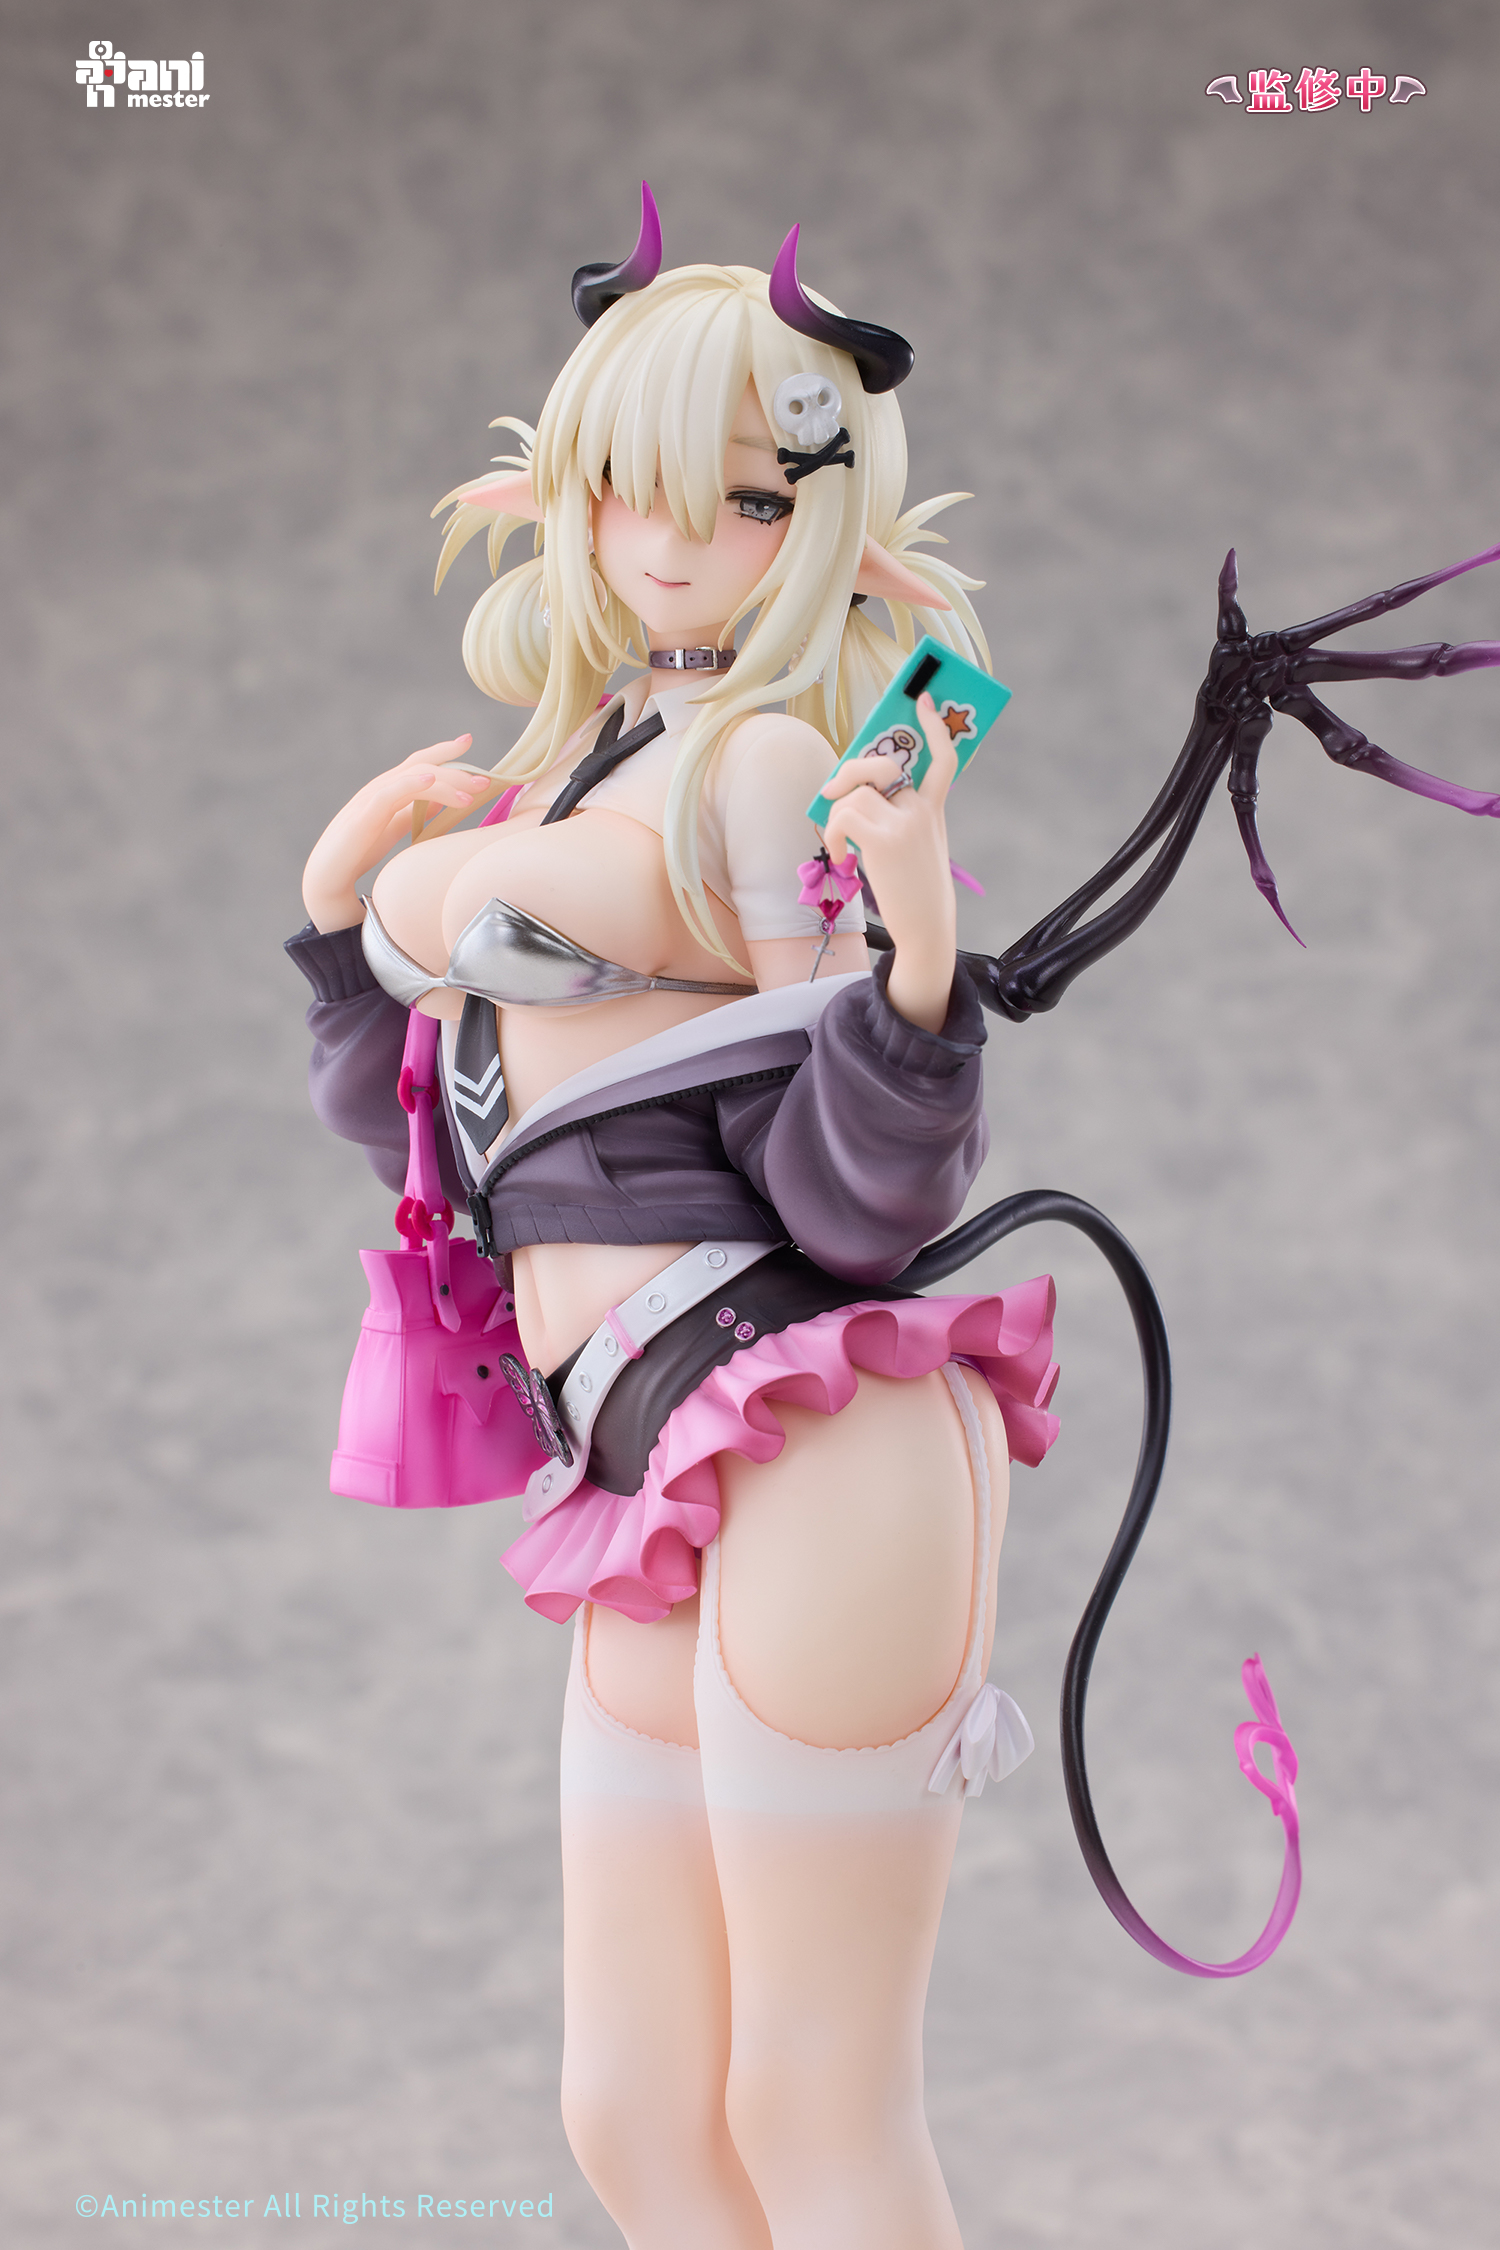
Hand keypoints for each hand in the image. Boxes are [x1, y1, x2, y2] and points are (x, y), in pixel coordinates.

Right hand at [302, 736, 489, 932]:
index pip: (420, 763)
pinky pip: (389, 793)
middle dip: (456, 772)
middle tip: (486, 781)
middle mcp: (380, 788)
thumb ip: (413, 813)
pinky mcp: (362, 816)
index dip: (443, 751)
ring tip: (470, 796)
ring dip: (445, 783)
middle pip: (422, 767)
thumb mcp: (394, 828)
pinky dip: (411, 783)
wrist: (328, 878)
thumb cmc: (359, 851)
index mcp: (389, 790)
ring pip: (412, 777)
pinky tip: (430, 781)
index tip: (468, 741)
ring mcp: (370, 799)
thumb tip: (442, 803)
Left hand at [821, 693, 958, 1030]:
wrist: (927, 930)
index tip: (921, 700)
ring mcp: (906, 823)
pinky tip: (840, 858)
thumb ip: (899, 819)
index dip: (934, 727)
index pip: (944, 758)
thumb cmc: (916, 892)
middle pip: (880, 766)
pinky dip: (832, 836)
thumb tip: (853, 799)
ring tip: (839, 848)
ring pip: (853, 796)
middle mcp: (923, 810)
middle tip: (831, 793)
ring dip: (835, 820)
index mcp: (934, 810)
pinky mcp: (884, 840)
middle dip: (848, 772)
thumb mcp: (919, 848)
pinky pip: (843, 817)